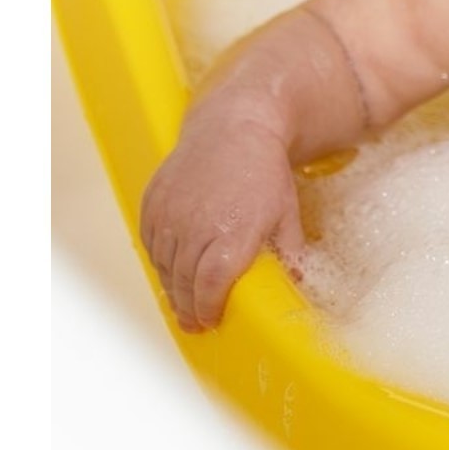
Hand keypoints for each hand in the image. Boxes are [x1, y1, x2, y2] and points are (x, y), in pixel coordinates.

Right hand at [139, 117, 305, 332]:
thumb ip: (290, 254)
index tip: (210, 320)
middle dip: (188, 307)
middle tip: (194, 321)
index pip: (210, 287)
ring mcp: (171, 213)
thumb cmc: (264, 172)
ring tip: (182, 301)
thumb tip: (298, 284)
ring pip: (163, 265)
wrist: (235, 127)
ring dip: (171, 287)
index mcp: (232, 234)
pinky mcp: (154, 201)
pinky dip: (158, 260)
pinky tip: (170, 270)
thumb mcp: (287, 214)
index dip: (207, 309)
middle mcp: (196, 226)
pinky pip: (150, 242)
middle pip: (183, 282)